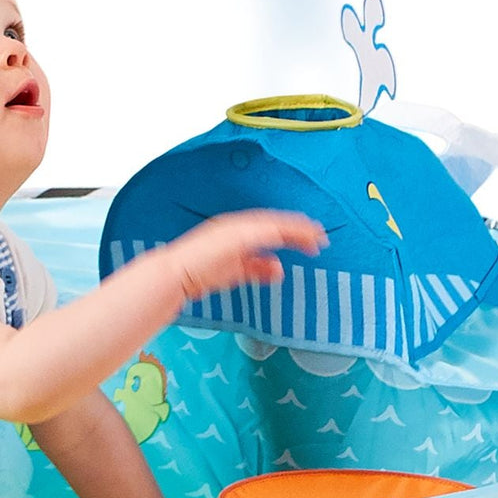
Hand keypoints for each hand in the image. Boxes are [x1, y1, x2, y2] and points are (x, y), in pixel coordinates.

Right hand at [165, 209, 327, 303]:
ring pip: (275, 224)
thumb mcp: (236, 271)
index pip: (271, 228)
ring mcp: (237, 227)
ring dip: (297, 229)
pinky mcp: (236, 234)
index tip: (311, 238)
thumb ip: (258, 269)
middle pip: (276, 223)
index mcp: (237, 230)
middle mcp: (238, 225)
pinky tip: (298, 237)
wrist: (176, 274)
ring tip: (316, 236)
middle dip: (300, 229)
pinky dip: (283, 232)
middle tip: (321, 236)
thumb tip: (280, 269)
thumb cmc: (199, 273)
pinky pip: (265, 231)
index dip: (292, 231)